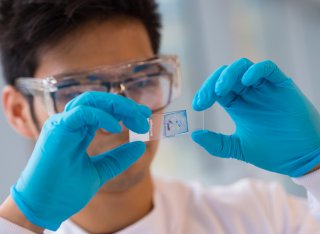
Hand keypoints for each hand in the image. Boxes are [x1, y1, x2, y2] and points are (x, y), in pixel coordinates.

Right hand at [10, 91, 150, 229]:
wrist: (44, 207)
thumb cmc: (65, 190)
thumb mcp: (100, 171)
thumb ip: (118, 158)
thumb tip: (141, 146)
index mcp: (79, 131)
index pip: (104, 110)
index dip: (125, 111)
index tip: (145, 118)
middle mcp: (70, 123)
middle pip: (100, 101)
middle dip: (125, 106)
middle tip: (145, 116)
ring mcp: (62, 124)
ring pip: (91, 101)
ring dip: (117, 107)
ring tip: (136, 119)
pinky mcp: (57, 129)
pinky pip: (82, 113)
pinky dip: (101, 116)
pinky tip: (117, 127)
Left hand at [192, 58, 319, 176]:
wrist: (301, 158)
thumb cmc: (272, 152)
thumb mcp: (238, 148)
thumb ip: (217, 143)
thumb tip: (195, 135)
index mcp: (237, 104)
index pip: (217, 89)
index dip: (205, 93)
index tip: (197, 105)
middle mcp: (249, 93)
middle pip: (226, 75)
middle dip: (212, 83)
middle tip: (204, 99)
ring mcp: (265, 88)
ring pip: (243, 67)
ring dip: (229, 75)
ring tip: (220, 90)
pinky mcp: (282, 85)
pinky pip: (268, 69)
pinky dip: (255, 71)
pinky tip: (245, 82)